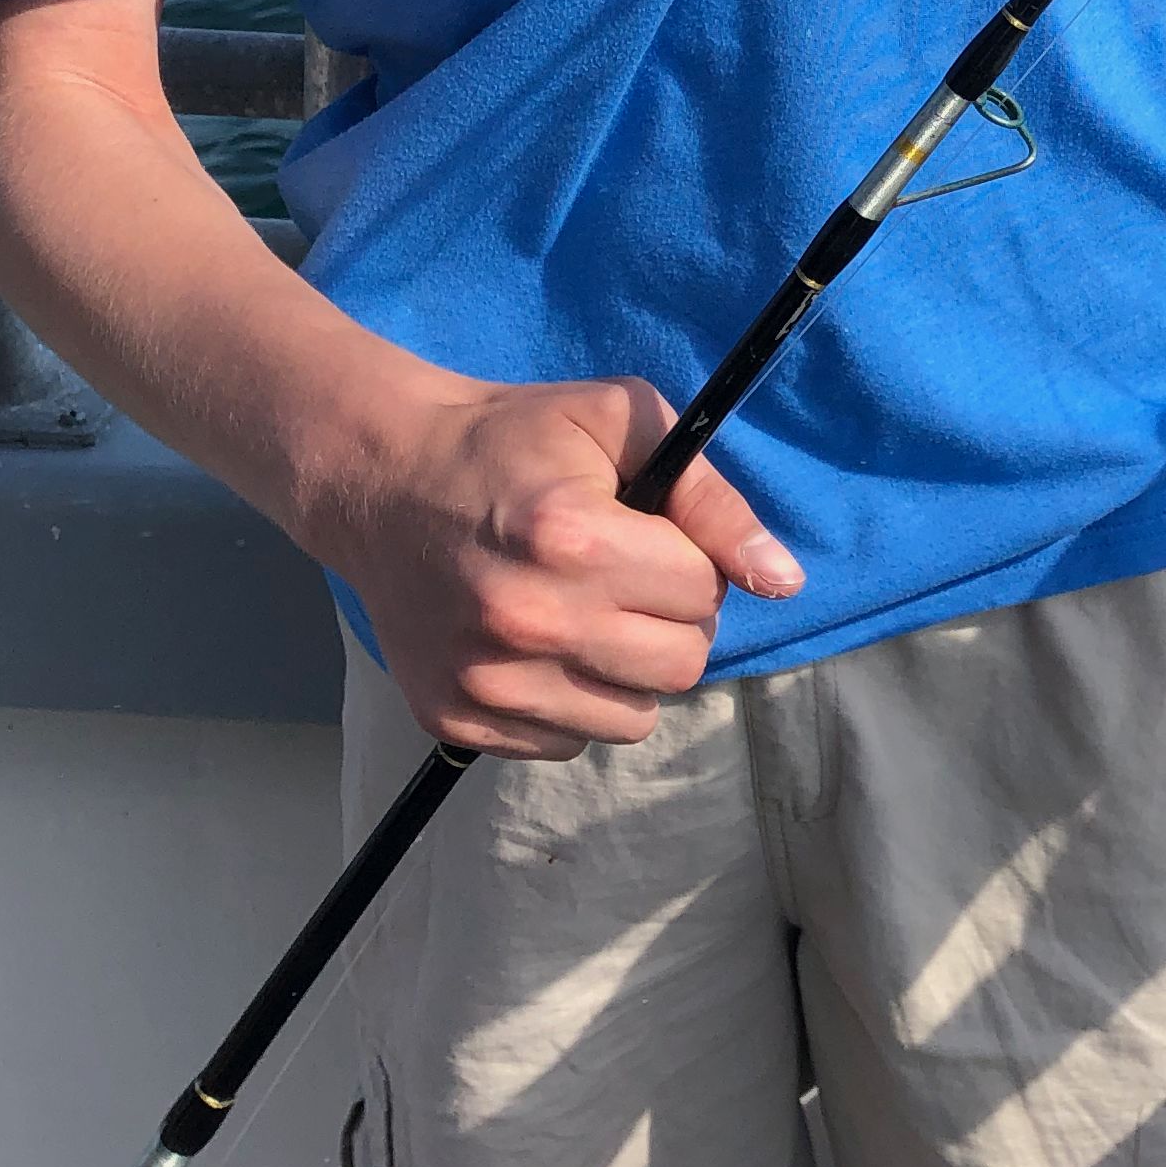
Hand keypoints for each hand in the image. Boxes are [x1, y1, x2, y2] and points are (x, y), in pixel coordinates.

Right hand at [312, 376, 801, 760]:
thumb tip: (784, 580)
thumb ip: (711, 497)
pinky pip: (564, 744)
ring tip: (585, 616)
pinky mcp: (453, 719)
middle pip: (679, 666)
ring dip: (626, 672)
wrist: (381, 477)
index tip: (648, 538)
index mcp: (573, 537)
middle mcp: (528, 620)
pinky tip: (538, 647)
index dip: (688, 561)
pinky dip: (569, 704)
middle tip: (626, 581)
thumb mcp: (620, 422)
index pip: (702, 592)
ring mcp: (485, 679)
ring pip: (630, 719)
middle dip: (672, 621)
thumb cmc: (512, 440)